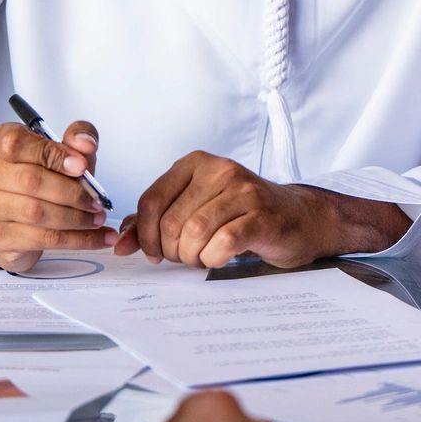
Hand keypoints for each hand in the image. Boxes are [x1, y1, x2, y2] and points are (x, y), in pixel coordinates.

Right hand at [0, 120, 111, 272]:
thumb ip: (76, 139)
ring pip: (37, 213)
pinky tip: (96, 237)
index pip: (17, 143)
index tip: (81, 165)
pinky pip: (43, 239)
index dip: (52, 154)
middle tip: (96, 200)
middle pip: (31, 181)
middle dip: (73, 192)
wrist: (9, 216)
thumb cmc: (36, 177)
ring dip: (77, 218)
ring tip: (97, 218)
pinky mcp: (0, 236)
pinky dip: (77, 239)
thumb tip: (86, 143)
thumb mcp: (60, 151)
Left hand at [114, 152, 407, 268]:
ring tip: (201, 258)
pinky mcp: (262, 215)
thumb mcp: (196, 209)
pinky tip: (219, 258)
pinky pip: (222, 244)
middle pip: (170, 222)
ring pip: (194, 233)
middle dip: (170, 251)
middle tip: (183, 258)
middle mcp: (220, 170)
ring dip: (191, 257)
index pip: (151, 201)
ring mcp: (243, 190)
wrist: (300, 218)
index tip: (152, 252)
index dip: (145, 235)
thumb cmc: (242, 215)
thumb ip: (155, 222)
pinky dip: (213, 259)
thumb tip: (120, 243)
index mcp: (196, 163)